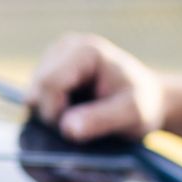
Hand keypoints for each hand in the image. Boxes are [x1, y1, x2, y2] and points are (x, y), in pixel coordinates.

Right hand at [26, 33, 166, 142]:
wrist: (148, 98)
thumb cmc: (143, 104)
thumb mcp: (132, 115)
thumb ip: (101, 120)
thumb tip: (67, 129)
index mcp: (85, 51)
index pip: (49, 84)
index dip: (55, 114)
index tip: (74, 133)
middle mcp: (64, 48)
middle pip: (36, 90)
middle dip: (52, 117)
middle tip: (81, 131)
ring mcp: (54, 59)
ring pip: (33, 97)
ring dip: (52, 117)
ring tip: (82, 123)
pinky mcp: (49, 73)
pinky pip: (37, 100)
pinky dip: (51, 115)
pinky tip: (74, 119)